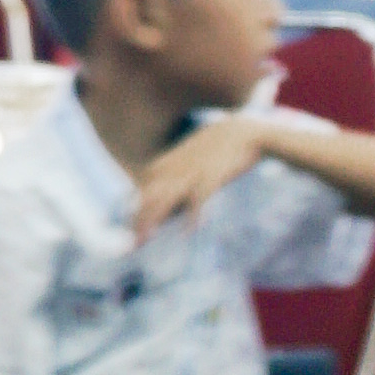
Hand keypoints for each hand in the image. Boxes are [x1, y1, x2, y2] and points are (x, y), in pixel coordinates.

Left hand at [127, 111, 272, 237]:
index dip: (134, 213)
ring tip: (147, 238)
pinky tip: (189, 231)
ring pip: (167, 197)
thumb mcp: (187, 163)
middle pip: (149, 196)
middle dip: (139, 220)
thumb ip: (173, 183)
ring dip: (155, 218)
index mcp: (165, 165)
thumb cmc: (214, 152)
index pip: (141, 191)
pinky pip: (199, 197)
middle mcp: (173, 169)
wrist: (242, 132)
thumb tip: (165, 211)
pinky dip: (193, 214)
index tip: (131, 234)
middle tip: (134, 243)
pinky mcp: (213, 175)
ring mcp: (192, 171)